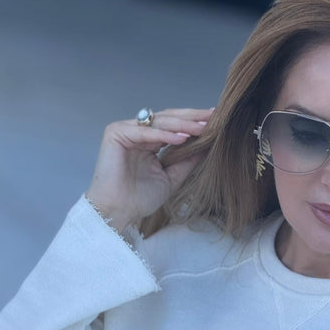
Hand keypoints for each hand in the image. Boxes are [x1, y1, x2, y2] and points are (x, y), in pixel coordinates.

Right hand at [85, 107, 213, 232]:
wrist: (118, 212)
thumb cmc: (139, 199)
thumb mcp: (171, 178)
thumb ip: (187, 161)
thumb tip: (207, 146)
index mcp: (149, 141)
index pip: (173, 126)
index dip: (192, 122)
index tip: (214, 120)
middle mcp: (137, 132)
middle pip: (167, 119)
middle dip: (191, 118)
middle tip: (212, 117)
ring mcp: (125, 130)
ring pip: (158, 123)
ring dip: (182, 125)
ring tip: (202, 128)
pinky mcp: (116, 134)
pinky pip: (145, 132)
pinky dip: (164, 135)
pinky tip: (183, 138)